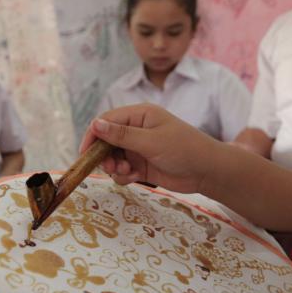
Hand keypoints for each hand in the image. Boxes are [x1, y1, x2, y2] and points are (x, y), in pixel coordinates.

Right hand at [79, 103, 219, 193]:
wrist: (207, 172)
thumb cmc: (183, 149)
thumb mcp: (151, 141)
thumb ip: (121, 135)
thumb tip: (95, 124)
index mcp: (139, 115)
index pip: (107, 120)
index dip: (93, 135)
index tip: (84, 152)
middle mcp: (136, 129)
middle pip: (106, 140)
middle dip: (104, 155)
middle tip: (109, 167)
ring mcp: (138, 148)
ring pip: (112, 157)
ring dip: (114, 167)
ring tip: (126, 172)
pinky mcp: (141, 165)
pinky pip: (121, 169)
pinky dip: (123, 175)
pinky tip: (134, 177)